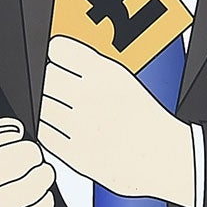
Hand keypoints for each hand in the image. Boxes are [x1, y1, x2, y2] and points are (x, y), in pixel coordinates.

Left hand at [39, 35, 195, 206]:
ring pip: (43, 107)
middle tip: (68, 95)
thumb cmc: (143, 116)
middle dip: (53, 85)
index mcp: (106, 72)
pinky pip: (44, 133)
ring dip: (51, 109)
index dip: (56, 58)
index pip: (57, 50)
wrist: (164, 156)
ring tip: (74, 115)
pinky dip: (51, 131)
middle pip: (46, 79)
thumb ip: (87, 64)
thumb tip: (53, 52)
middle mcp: (91, 96)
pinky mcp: (74, 153)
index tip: (61, 66)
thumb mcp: (120, 77)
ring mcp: (81, 126)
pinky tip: (70, 131)